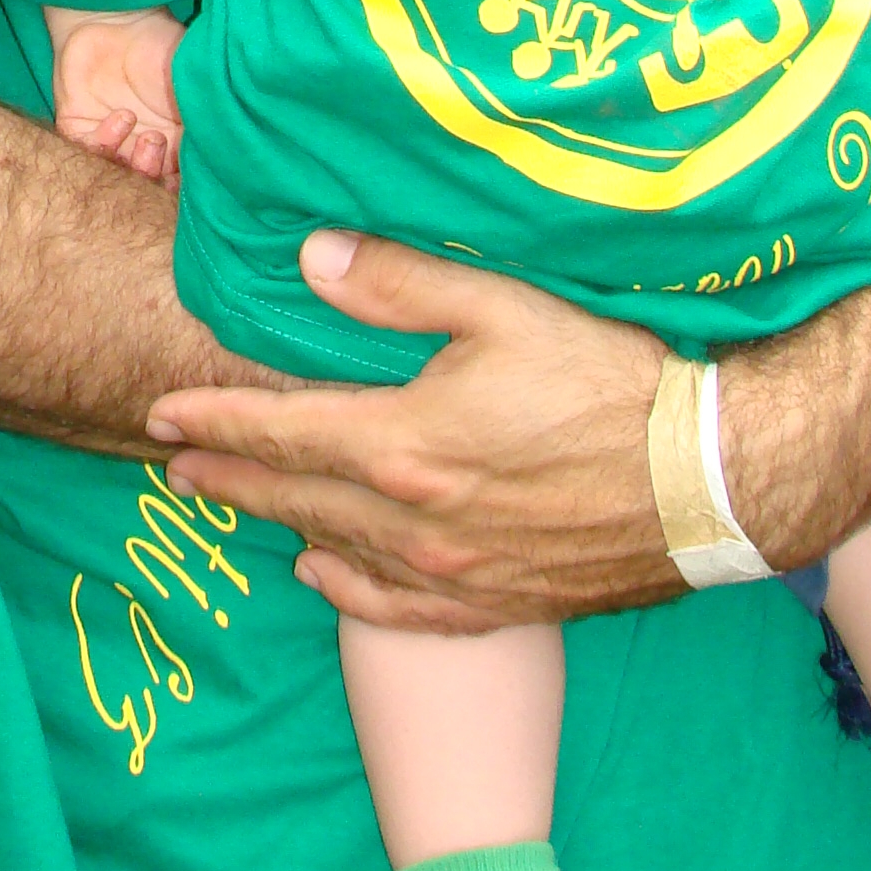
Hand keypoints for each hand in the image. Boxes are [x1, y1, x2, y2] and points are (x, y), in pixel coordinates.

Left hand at [48, 5, 184, 186]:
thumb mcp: (192, 87)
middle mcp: (139, 146)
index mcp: (172, 142)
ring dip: (134, 163)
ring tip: (147, 136)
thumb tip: (218, 160)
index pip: (175, 180)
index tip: (184, 177)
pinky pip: (86, 151)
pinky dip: (104, 143)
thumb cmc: (163, 47)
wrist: (115, 15)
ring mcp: (109, 138)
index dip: (179, 186)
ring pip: (116, 174)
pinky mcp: (78, 126)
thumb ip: (201, 124)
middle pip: (144, 184)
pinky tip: (121, 118)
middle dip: (154, 175)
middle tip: (161, 144)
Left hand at [145, 230, 676, 630]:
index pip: (281, 432)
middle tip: (172, 468)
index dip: (214, 423)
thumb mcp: (503, 307)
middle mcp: (416, 522)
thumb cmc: (609, 381)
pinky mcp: (500, 604)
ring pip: (340, 551)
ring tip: (235, 507)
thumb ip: (399, 285)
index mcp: (406, 444)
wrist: (710, 482)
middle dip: (229, 479)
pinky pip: (401, 612)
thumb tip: (310, 258)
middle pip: (296, 498)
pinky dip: (349, 595)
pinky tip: (321, 578)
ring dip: (280, 527)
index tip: (160, 417)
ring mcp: (456, 574)